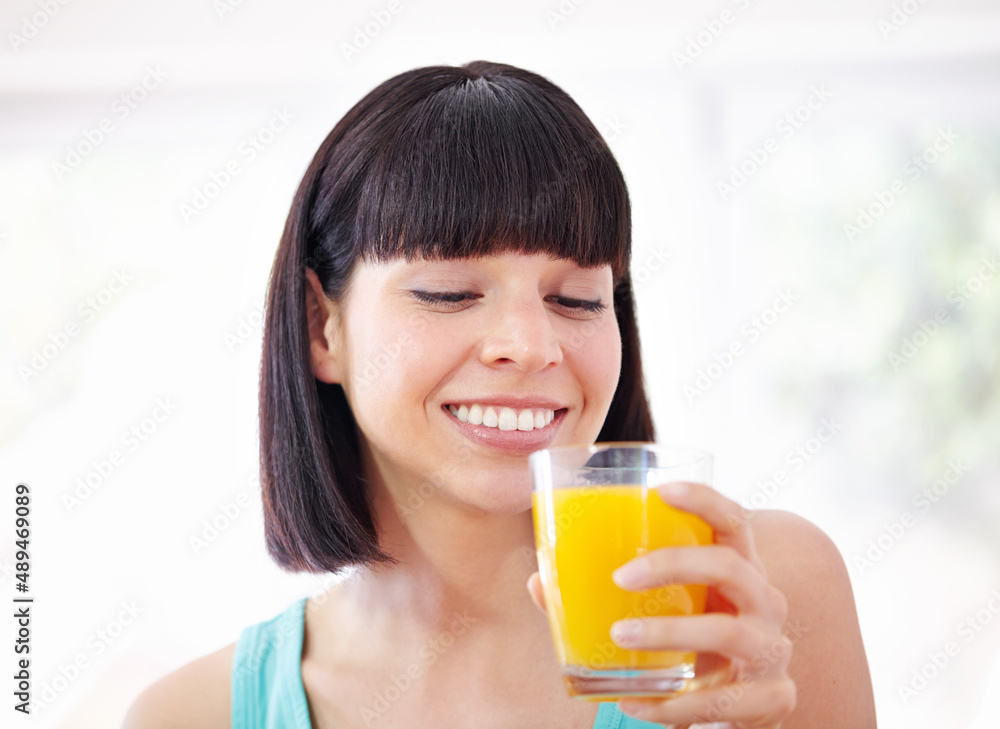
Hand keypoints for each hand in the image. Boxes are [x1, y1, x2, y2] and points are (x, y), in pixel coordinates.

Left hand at [605, 482, 795, 728]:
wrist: (742, 706)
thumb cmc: (693, 641)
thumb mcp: (664, 611)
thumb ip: (606, 594)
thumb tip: (540, 581)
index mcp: (739, 568)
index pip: (733, 521)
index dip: (704, 499)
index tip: (662, 489)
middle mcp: (763, 600)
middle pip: (728, 566)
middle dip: (673, 565)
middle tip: (620, 577)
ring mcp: (771, 650)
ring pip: (725, 633)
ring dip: (668, 633)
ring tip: (621, 636)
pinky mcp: (772, 698)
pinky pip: (721, 700)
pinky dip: (674, 705)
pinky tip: (636, 703)